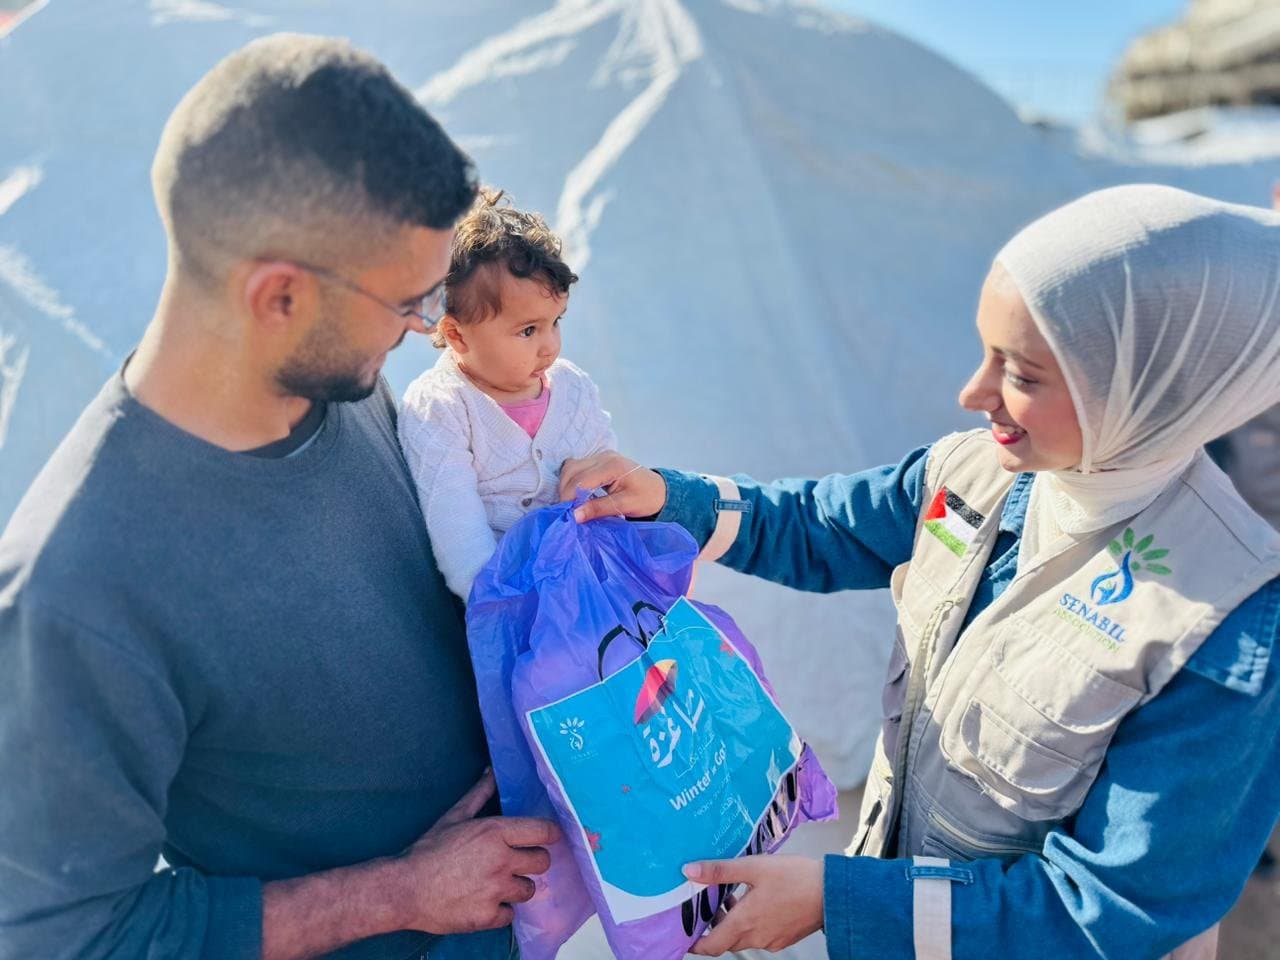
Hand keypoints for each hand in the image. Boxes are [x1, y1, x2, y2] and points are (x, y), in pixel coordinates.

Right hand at [392, 770, 559, 934]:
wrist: (405, 889)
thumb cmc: (428, 851)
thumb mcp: (454, 816)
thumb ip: (479, 793)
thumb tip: (492, 772)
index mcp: (496, 833)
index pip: (544, 831)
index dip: (550, 834)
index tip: (547, 837)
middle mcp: (502, 861)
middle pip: (543, 862)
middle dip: (532, 860)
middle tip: (516, 862)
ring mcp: (496, 891)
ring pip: (529, 890)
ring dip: (517, 887)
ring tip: (497, 883)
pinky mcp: (488, 916)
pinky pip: (510, 915)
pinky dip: (500, 910)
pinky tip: (485, 901)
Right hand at [557, 452, 666, 522]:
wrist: (660, 490)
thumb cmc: (647, 498)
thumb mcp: (625, 506)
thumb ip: (599, 509)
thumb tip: (574, 516)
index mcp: (612, 466)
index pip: (581, 480)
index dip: (569, 498)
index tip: (566, 515)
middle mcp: (604, 456)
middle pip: (571, 471)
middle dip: (565, 492)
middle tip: (566, 512)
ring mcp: (600, 456)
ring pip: (570, 467)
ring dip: (566, 486)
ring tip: (570, 504)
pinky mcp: (598, 460)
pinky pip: (576, 467)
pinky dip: (571, 481)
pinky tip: (576, 495)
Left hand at [683, 855, 823, 954]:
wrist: (831, 892)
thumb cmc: (795, 878)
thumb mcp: (754, 867)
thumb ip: (720, 870)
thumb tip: (690, 871)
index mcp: (744, 922)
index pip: (711, 946)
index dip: (696, 944)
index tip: (685, 935)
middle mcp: (756, 937)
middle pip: (726, 942)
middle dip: (715, 928)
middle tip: (708, 908)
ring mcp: (771, 940)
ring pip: (744, 938)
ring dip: (734, 924)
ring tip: (732, 897)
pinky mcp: (784, 938)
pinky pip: (760, 936)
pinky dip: (751, 924)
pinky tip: (755, 902)